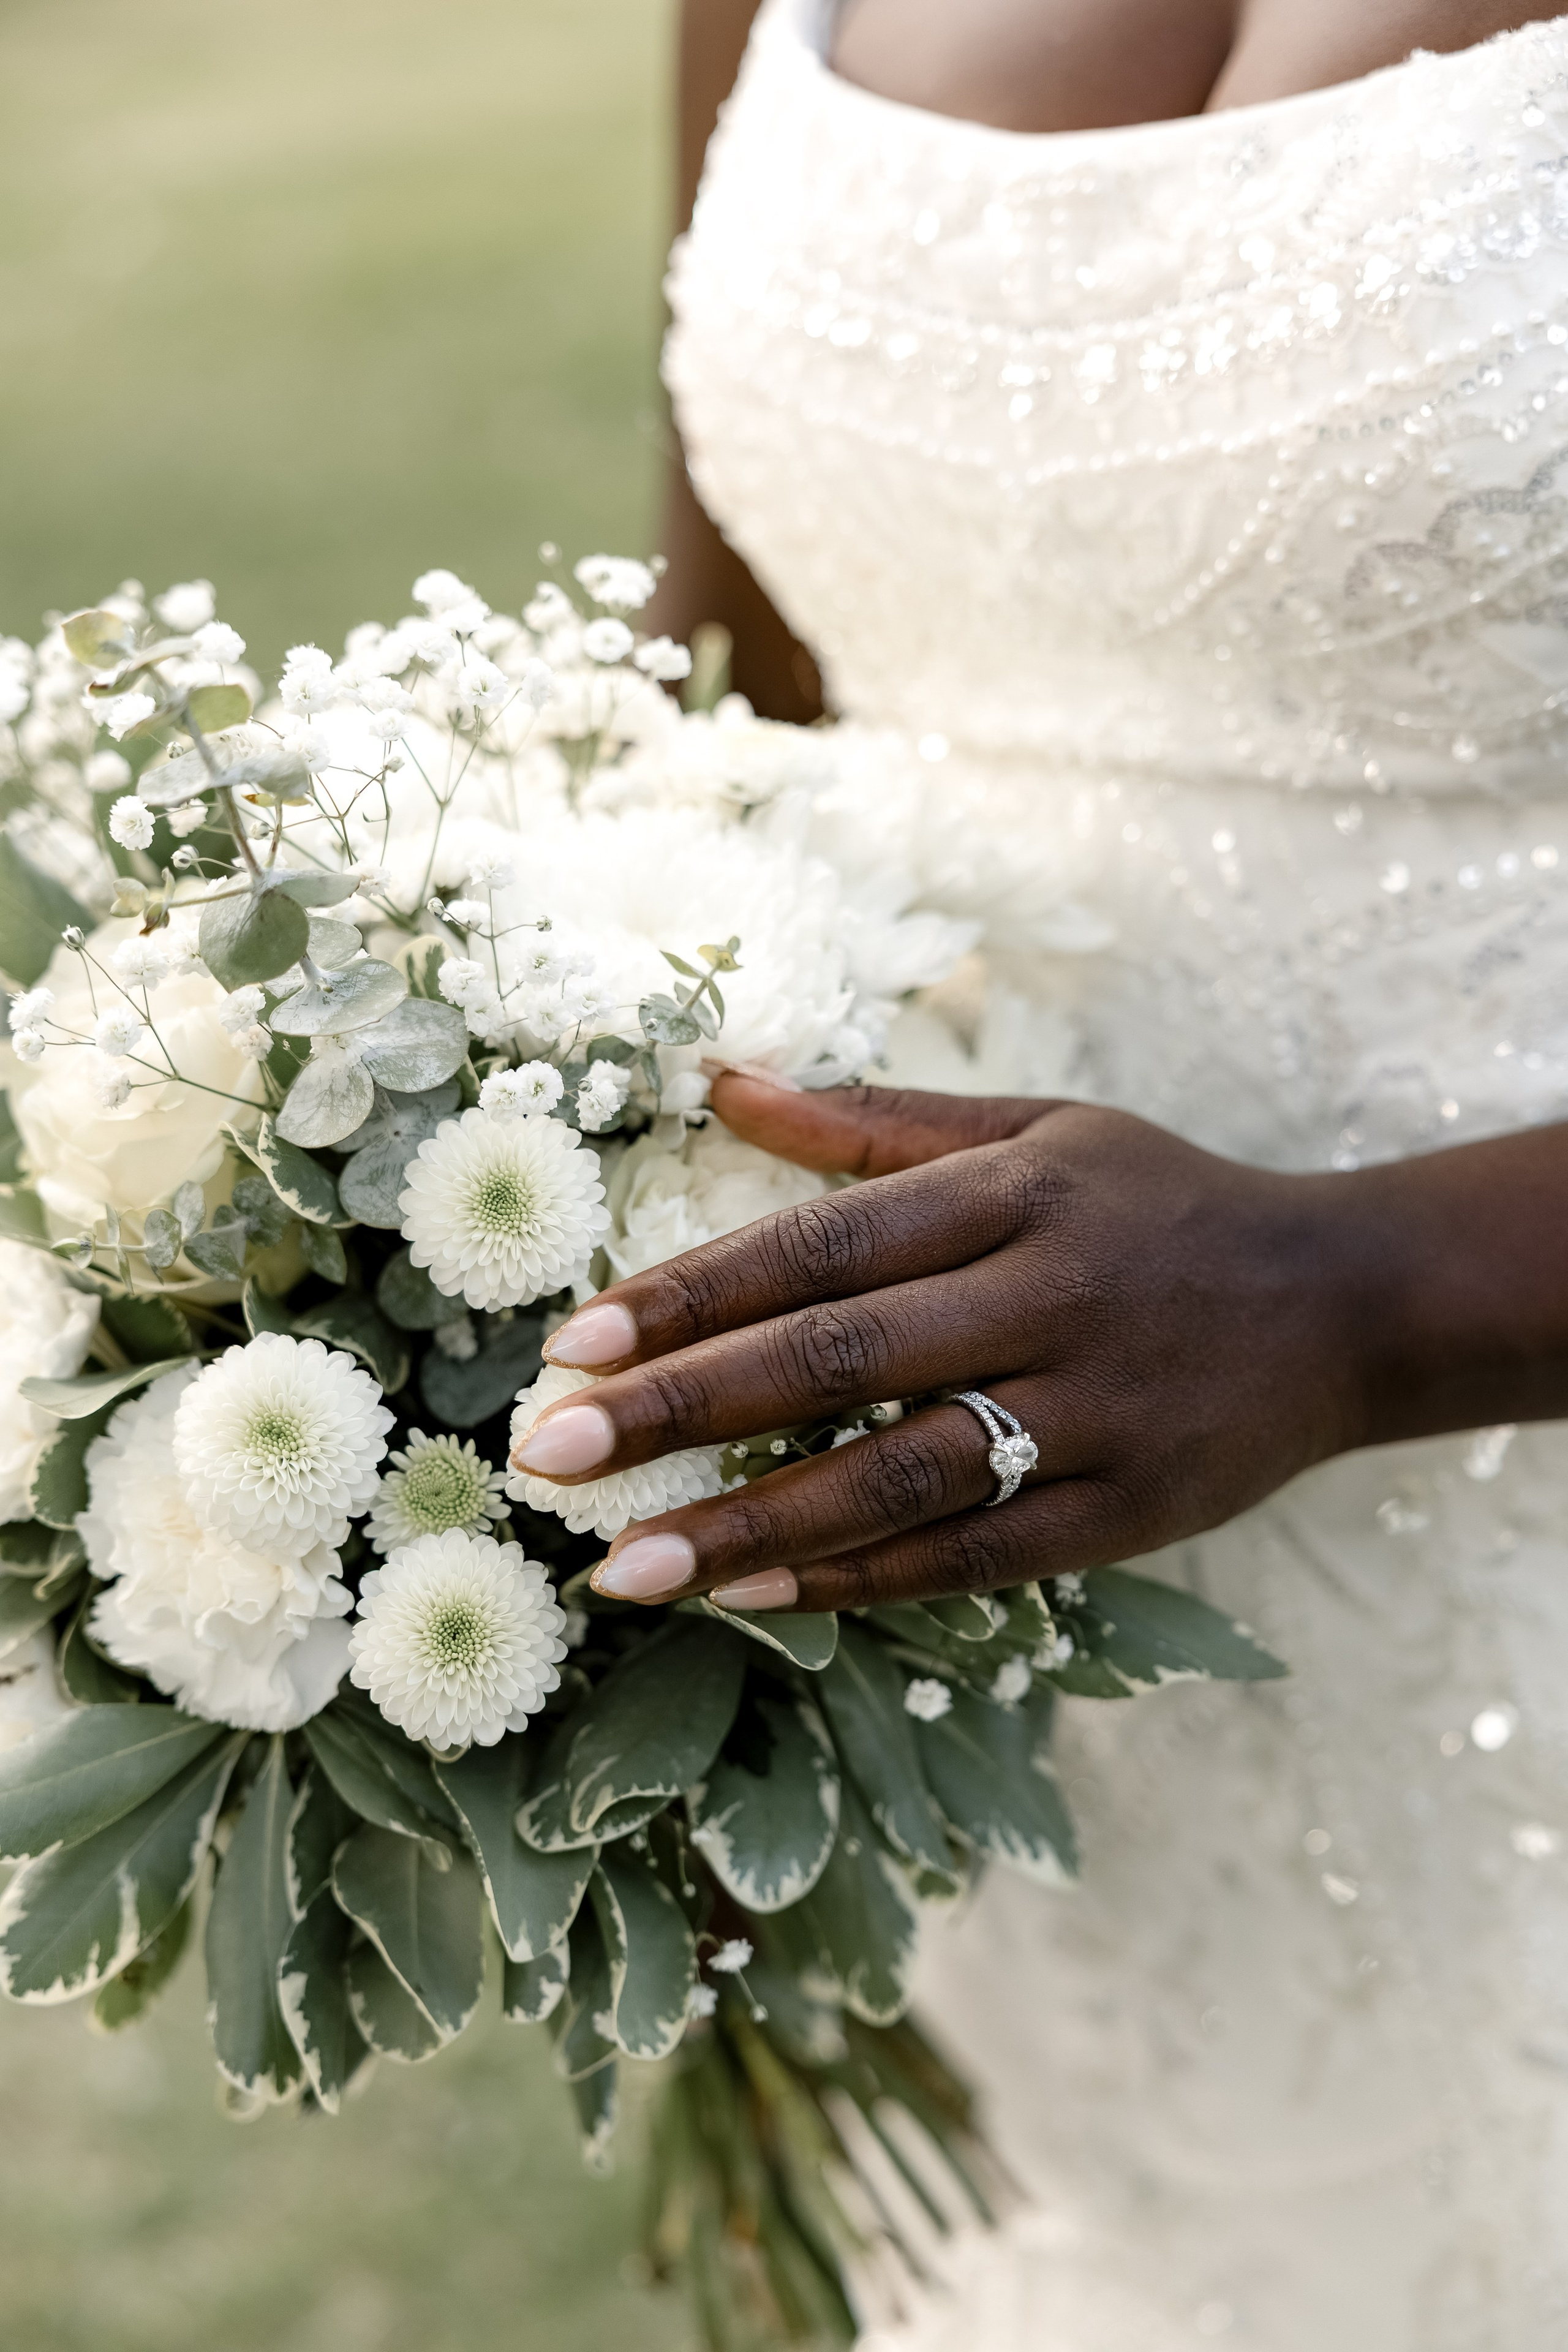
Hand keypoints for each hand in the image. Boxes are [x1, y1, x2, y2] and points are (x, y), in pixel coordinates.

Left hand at [508, 1074, 1406, 1612]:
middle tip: (548, 1454)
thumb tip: (715, 1080)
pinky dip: (863, 1578)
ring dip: (751, 1525)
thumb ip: (870, 1121)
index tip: (573, 1343)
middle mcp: (1052, 1296)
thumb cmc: (1157, 1205)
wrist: (1346, 1302)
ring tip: (625, 1568)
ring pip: (900, 1476)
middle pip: (841, 1358)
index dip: (693, 1294)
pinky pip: (979, 1555)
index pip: (824, 1244)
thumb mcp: (1035, 1130)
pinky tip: (756, 1593)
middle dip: (684, 1409)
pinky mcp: (1133, 1512)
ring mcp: (1098, 1413)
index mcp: (1017, 1191)